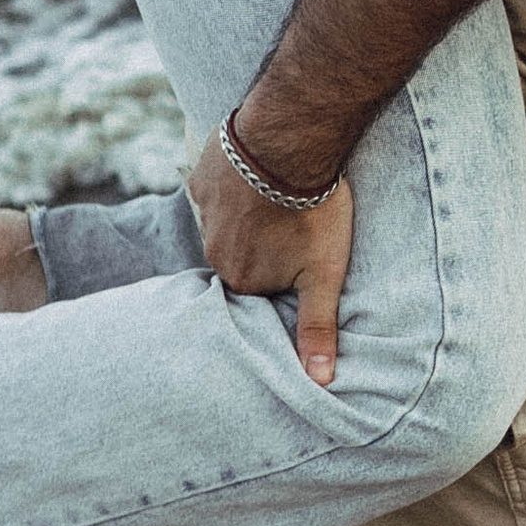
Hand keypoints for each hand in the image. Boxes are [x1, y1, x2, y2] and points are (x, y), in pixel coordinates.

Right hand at [183, 135, 354, 384]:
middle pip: (242, 254)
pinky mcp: (202, 176)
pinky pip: (217, 188)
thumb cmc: (313, 212)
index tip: (302, 254)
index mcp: (240, 278)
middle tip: (295, 223)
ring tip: (282, 196)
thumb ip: (317, 327)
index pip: (260, 285)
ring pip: (229, 221)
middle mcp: (213, 250)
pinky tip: (261, 171)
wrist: (290, 143)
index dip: (283, 270)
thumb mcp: (324, 275)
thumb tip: (319, 382)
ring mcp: (204, 212)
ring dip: (251, 213)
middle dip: (265, 243)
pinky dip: (237, 182)